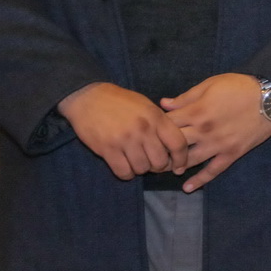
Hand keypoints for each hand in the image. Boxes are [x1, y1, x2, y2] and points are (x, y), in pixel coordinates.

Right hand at [58, 82, 187, 180]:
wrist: (89, 97)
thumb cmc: (121, 101)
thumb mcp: (147, 106)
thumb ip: (161, 123)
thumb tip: (174, 146)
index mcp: (156, 117)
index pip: (178, 144)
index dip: (181, 159)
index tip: (179, 167)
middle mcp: (143, 130)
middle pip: (160, 162)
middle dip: (157, 166)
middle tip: (150, 162)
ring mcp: (125, 140)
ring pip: (142, 169)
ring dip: (140, 169)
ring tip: (135, 161)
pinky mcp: (107, 149)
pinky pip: (123, 172)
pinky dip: (126, 173)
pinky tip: (124, 165)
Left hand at [160, 73, 270, 192]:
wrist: (270, 98)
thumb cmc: (239, 87)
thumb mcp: (210, 84)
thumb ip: (186, 97)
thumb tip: (163, 104)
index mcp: (197, 111)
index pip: (167, 124)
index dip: (156, 127)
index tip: (151, 130)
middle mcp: (204, 131)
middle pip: (174, 144)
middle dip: (161, 148)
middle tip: (153, 152)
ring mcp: (218, 144)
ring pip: (190, 160)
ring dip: (175, 166)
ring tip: (165, 169)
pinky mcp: (232, 153)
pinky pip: (214, 170)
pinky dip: (200, 180)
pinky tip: (188, 188)